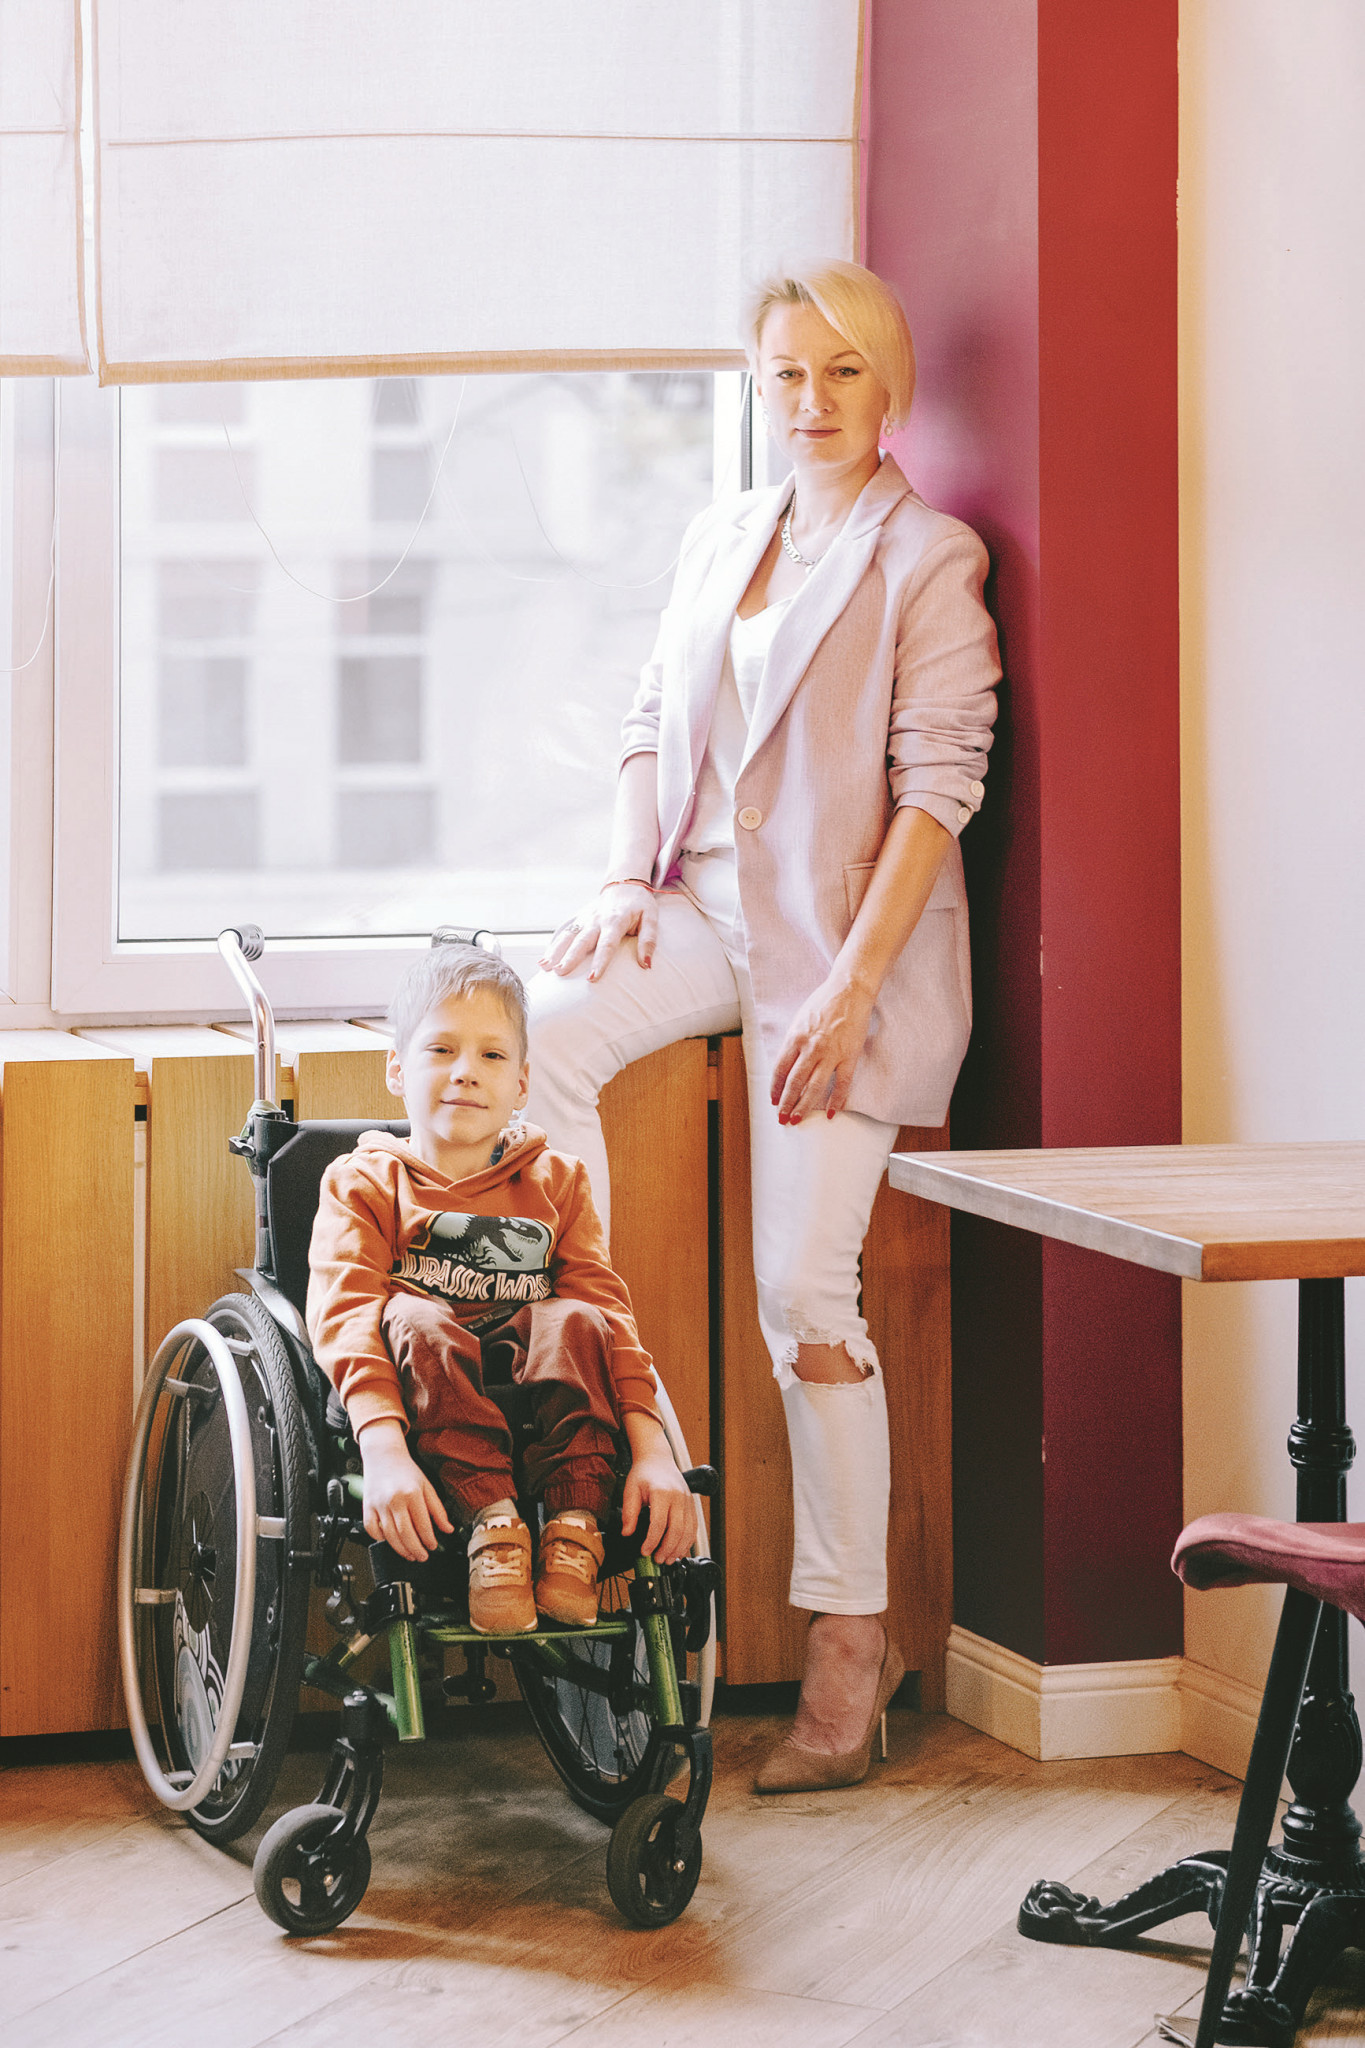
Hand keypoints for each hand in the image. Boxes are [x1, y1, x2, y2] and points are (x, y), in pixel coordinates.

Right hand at [357, 1418, 453, 1561]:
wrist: (383, 1456)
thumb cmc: (406, 1470)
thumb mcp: (427, 1486)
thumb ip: (438, 1509)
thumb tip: (448, 1529)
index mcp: (412, 1494)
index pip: (422, 1525)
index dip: (429, 1540)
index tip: (432, 1546)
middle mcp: (394, 1500)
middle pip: (405, 1534)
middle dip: (415, 1550)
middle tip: (422, 1557)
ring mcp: (379, 1505)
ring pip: (389, 1536)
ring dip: (401, 1550)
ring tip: (410, 1554)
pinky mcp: (367, 1508)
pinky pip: (372, 1530)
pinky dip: (381, 1539)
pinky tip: (391, 1542)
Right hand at [539, 881, 658, 980]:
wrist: (624, 883)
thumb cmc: (640, 904)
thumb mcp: (651, 918)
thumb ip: (648, 941)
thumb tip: (646, 964)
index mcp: (616, 921)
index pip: (607, 945)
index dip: (600, 962)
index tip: (592, 978)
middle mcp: (597, 920)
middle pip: (582, 941)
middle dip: (570, 957)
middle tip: (560, 972)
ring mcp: (585, 919)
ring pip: (568, 936)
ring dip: (556, 951)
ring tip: (545, 966)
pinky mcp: (578, 919)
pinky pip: (564, 932)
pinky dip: (553, 945)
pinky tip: (544, 959)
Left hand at [620, 1448, 695, 1564]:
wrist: (658, 1459)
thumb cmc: (644, 1473)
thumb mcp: (630, 1490)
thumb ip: (629, 1512)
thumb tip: (627, 1532)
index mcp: (662, 1492)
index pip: (659, 1523)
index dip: (652, 1541)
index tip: (644, 1552)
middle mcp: (678, 1497)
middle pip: (677, 1530)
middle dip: (667, 1549)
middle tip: (658, 1560)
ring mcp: (688, 1501)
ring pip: (689, 1531)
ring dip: (679, 1548)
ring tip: (668, 1559)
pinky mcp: (692, 1505)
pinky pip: (694, 1527)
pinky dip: (688, 1542)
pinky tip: (679, 1550)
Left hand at [770, 975, 875, 1123]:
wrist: (849, 990)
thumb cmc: (823, 1002)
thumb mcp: (799, 1020)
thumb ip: (793, 1042)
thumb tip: (786, 1065)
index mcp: (795, 1037)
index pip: (780, 1070)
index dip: (776, 1088)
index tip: (774, 1101)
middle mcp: (811, 1047)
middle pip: (794, 1082)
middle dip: (786, 1103)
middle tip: (782, 1118)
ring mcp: (831, 1053)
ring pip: (815, 1087)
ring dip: (804, 1106)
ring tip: (797, 1119)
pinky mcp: (850, 1056)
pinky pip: (842, 1083)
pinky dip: (836, 1100)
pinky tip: (830, 1112)